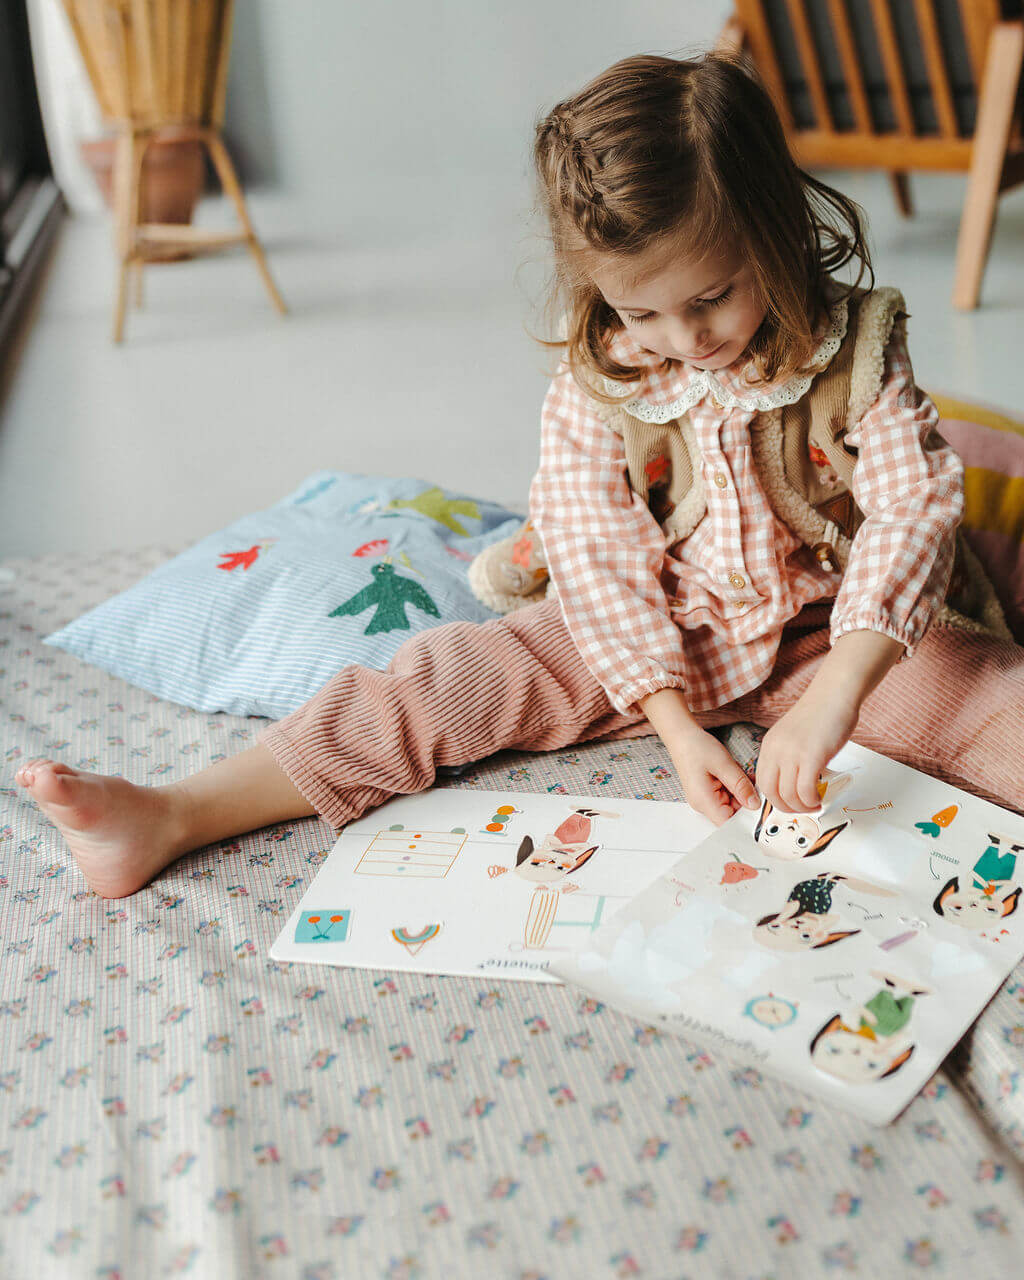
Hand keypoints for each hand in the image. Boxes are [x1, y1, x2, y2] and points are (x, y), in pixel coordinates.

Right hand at [638, 687, 759, 824]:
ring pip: (733, 805)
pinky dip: (736, 787)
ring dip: (741, 791)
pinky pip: (728, 796)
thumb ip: (740, 786)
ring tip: (738, 773)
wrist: (682, 737)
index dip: (746, 819)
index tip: (758, 805)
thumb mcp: (723, 764)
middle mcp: (703, 804)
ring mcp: (705, 800)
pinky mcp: (708, 794)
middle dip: (746, 800)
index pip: (728, 824)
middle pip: (733, 814)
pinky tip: (734, 774)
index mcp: (703, 801)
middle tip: (749, 781)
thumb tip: (754, 805)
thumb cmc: (696, 747)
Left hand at [755, 683, 859, 812]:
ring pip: (788, 795)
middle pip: (771, 792)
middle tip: (801, 809)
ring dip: (802, 807)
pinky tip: (819, 797)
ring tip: (814, 804)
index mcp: (769, 745)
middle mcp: (776, 750)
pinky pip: (805, 790)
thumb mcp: (793, 736)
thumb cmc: (821, 713)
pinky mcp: (811, 756)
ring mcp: (792, 753)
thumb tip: (794, 782)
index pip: (762, 781)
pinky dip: (812, 800)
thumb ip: (789, 756)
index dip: (775, 798)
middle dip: (786, 808)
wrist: (834, 694)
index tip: (788, 804)